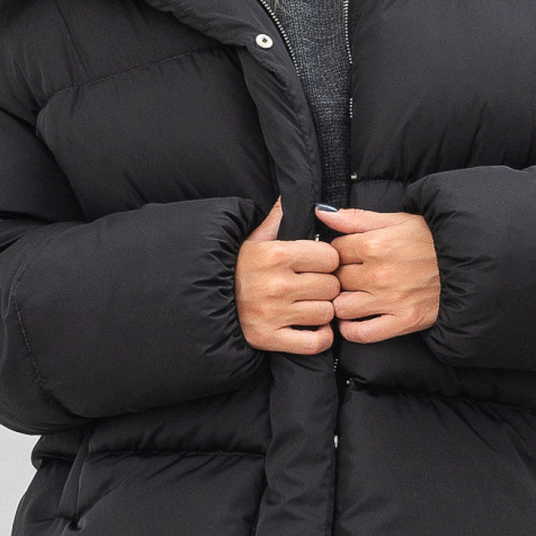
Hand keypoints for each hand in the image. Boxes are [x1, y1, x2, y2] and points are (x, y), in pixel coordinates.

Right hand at [235, 202, 338, 352]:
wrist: (204, 299)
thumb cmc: (236, 266)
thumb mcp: (254, 237)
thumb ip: (278, 216)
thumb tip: (292, 193)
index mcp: (276, 255)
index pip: (330, 257)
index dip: (327, 261)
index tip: (317, 265)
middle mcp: (277, 285)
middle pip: (332, 286)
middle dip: (326, 285)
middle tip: (312, 286)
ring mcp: (274, 314)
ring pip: (327, 313)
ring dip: (322, 310)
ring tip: (308, 304)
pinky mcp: (270, 339)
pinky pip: (316, 342)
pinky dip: (320, 337)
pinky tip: (311, 326)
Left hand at [320, 206, 439, 343]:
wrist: (470, 262)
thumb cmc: (433, 239)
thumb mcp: (397, 219)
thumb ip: (357, 218)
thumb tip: (321, 212)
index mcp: (373, 244)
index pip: (334, 251)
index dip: (338, 253)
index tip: (347, 256)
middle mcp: (377, 274)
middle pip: (336, 280)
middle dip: (339, 278)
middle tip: (350, 277)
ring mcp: (389, 300)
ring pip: (341, 307)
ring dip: (341, 303)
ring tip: (351, 298)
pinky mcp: (402, 321)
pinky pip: (362, 334)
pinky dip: (352, 330)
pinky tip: (354, 321)